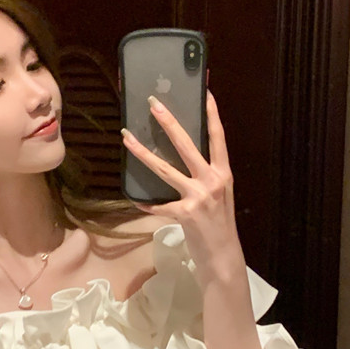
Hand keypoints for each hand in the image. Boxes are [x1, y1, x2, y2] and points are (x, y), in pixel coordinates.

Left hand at [121, 91, 242, 286]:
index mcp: (222, 174)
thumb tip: (186, 160)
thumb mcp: (219, 196)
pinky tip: (134, 199)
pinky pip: (158, 205)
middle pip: (186, 145)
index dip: (212, 114)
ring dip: (142, 152)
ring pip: (164, 169)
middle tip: (153, 103)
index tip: (205, 92)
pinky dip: (145, 203)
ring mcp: (198, 197)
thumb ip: (206, 177)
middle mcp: (212, 181)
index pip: (218, 137)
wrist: (223, 256)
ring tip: (126, 137)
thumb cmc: (219, 225)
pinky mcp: (184, 214)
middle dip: (168, 122)